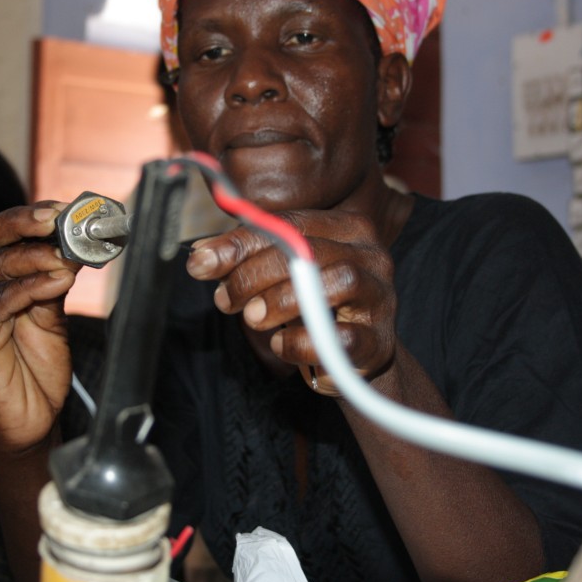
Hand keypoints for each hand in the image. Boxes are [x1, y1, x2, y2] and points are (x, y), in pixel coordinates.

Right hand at [0, 202, 83, 454]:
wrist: (28, 425)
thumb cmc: (35, 371)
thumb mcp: (51, 317)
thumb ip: (53, 284)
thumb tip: (73, 247)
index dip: (23, 216)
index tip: (61, 207)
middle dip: (20, 222)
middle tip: (57, 216)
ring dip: (35, 256)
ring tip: (69, 256)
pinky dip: (30, 288)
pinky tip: (58, 282)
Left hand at [185, 209, 397, 385]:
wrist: (353, 358)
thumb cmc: (314, 308)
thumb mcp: (278, 279)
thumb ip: (243, 262)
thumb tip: (201, 256)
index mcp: (346, 228)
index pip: (290, 223)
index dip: (241, 242)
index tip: (201, 262)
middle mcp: (371, 255)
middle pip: (310, 250)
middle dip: (255, 274)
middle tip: (224, 299)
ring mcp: (381, 297)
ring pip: (337, 282)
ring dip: (282, 300)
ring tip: (252, 317)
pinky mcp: (380, 342)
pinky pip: (343, 338)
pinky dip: (303, 343)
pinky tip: (281, 345)